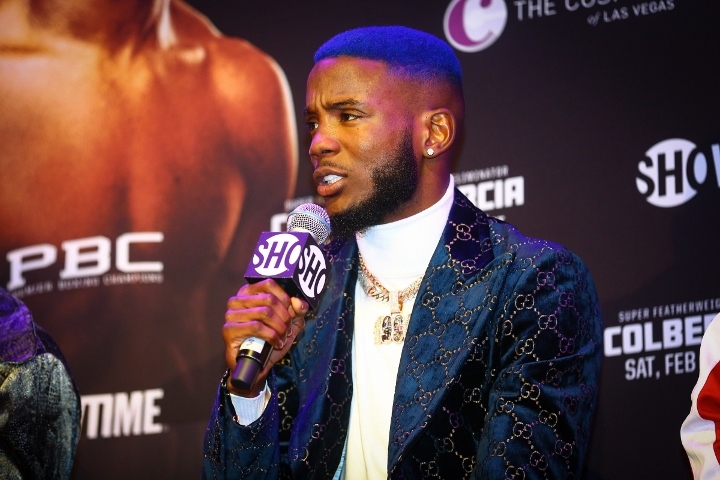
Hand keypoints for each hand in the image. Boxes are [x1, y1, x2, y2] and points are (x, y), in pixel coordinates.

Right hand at [222, 279, 307, 396]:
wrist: (254, 366)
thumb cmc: (269, 341)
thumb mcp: (287, 323)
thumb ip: (297, 310)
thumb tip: (298, 301)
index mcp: (249, 292)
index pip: (269, 284)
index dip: (285, 298)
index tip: (290, 312)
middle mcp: (237, 300)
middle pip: (269, 299)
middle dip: (284, 316)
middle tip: (287, 329)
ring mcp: (231, 315)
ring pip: (264, 312)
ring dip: (279, 327)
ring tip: (282, 337)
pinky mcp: (229, 330)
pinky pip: (257, 327)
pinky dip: (272, 336)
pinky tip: (276, 343)